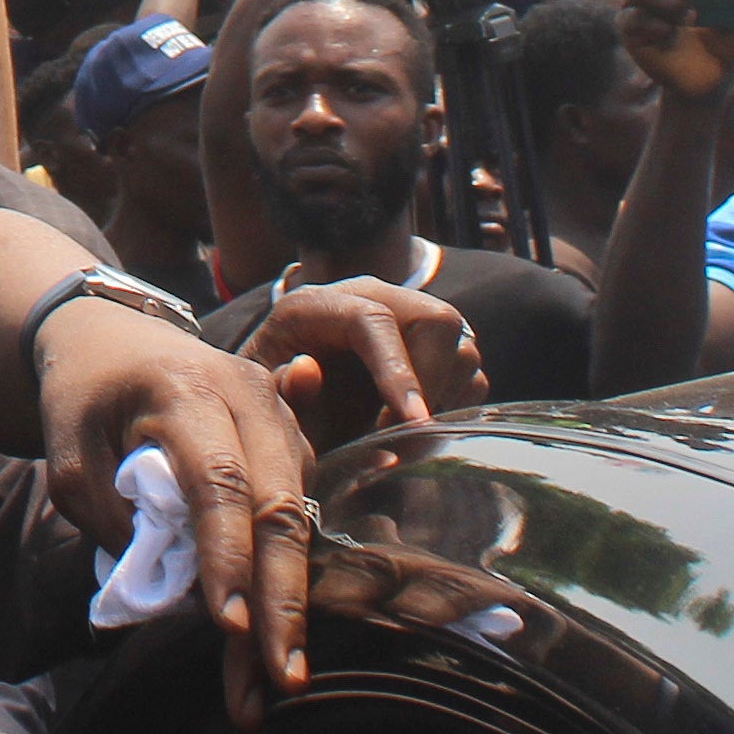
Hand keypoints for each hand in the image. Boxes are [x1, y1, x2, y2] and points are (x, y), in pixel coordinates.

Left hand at [26, 305, 322, 719]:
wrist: (109, 335)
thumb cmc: (83, 395)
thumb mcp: (67, 450)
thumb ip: (106, 511)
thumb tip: (166, 584)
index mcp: (186, 390)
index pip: (218, 481)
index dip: (228, 554)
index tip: (231, 625)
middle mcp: (249, 399)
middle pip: (277, 508)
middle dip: (283, 601)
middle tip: (283, 681)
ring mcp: (278, 421)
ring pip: (296, 522)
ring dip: (288, 608)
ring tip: (274, 687)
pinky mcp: (287, 448)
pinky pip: (295, 519)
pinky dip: (284, 584)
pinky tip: (272, 646)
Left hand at [239, 277, 480, 444]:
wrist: (289, 393)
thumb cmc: (274, 398)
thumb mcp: (264, 398)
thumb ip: (281, 390)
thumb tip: (307, 370)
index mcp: (318, 303)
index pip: (373, 319)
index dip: (397, 370)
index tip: (412, 421)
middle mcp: (370, 296)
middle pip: (435, 320)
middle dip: (430, 384)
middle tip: (406, 436)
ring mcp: (406, 317)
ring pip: (461, 346)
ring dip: (443, 398)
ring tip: (405, 436)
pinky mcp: (433, 346)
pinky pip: (470, 374)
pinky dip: (453, 405)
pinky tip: (417, 428)